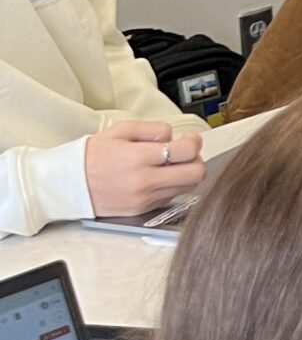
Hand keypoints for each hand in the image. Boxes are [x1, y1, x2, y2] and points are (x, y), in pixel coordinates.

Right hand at [84, 119, 204, 216]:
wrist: (67, 184)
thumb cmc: (91, 156)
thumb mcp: (121, 130)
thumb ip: (153, 129)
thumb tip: (173, 136)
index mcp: (139, 158)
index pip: (187, 151)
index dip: (194, 142)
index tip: (189, 139)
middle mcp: (144, 181)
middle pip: (196, 173)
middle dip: (196, 160)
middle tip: (185, 153)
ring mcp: (144, 199)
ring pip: (187, 188)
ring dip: (186, 174)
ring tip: (170, 165)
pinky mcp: (142, 210)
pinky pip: (170, 197)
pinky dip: (171, 186)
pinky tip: (157, 177)